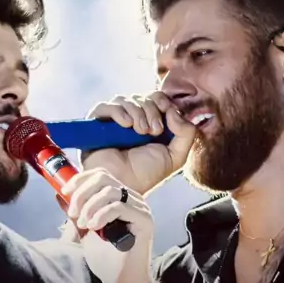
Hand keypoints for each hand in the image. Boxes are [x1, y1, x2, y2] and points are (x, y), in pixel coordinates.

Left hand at [60, 169, 154, 282]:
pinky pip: (119, 207)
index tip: (65, 192)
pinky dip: (101, 214)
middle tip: (73, 213)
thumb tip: (59, 194)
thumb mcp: (85, 229)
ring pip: (110, 191)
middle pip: (104, 178)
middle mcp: (132, 199)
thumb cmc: (106, 259)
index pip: (100, 175)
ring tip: (83, 224)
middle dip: (82, 193)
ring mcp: (140, 208)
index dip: (80, 179)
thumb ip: (76, 211)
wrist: (121, 282)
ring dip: (90, 206)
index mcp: (120, 198)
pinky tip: (93, 227)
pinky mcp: (145, 220)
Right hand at [81, 92, 195, 194]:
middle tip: (153, 131)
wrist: (122, 185)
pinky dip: (119, 111)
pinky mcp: (96, 123)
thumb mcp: (176, 156)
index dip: (163, 100)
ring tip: (140, 132)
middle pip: (143, 97)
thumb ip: (187, 133)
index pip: (156, 98)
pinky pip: (106, 106)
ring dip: (138, 112)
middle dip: (152, 110)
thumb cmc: (146, 175)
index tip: (168, 112)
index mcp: (150, 124)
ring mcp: (113, 121)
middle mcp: (132, 120)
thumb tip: (174, 111)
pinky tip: (126, 125)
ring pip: (127, 100)